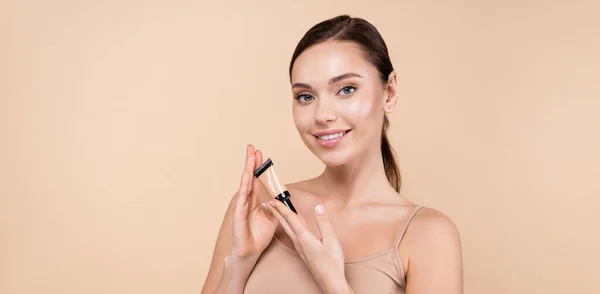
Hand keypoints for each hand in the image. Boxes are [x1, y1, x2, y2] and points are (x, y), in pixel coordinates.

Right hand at [230, 145, 277, 260]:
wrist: (251, 252)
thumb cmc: (259, 236)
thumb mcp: (274, 219)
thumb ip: (278, 209)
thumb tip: (286, 202)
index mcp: (255, 201)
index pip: (257, 180)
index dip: (259, 167)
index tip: (261, 154)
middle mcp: (248, 200)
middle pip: (250, 177)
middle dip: (251, 162)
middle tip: (252, 147)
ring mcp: (242, 205)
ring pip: (246, 183)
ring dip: (248, 168)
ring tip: (250, 155)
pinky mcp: (239, 213)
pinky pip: (242, 196)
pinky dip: (245, 184)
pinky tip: (247, 174)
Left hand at [266, 200, 351, 293]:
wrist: (330, 281)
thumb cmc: (332, 262)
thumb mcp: (331, 239)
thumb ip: (323, 223)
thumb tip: (318, 208)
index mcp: (304, 237)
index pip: (290, 219)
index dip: (282, 208)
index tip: (273, 200)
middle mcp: (299, 242)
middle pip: (285, 224)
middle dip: (276, 212)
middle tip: (268, 203)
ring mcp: (300, 248)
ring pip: (288, 230)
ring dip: (281, 219)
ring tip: (276, 211)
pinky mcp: (303, 251)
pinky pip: (293, 235)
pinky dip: (290, 227)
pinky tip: (294, 225)